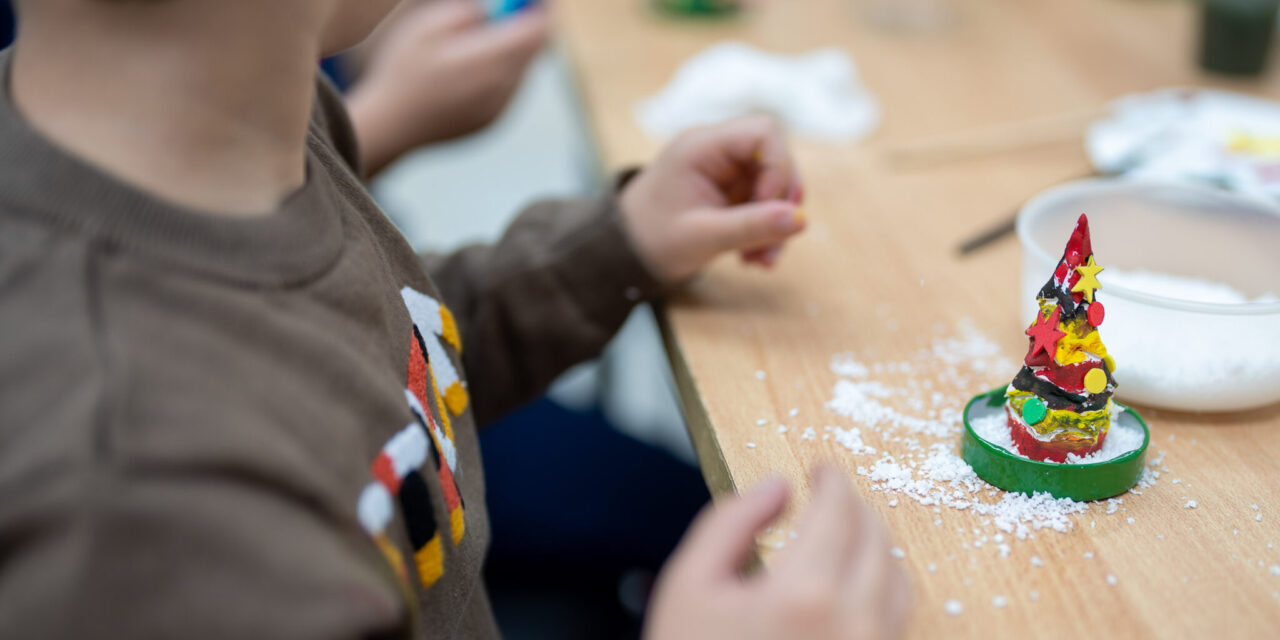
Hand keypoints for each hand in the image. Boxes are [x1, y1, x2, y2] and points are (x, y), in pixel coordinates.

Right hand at [345, 1, 548, 175]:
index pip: (537, 31)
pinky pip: (509, 92)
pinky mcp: (494, 122)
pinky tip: (466, 76)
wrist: (391, 126)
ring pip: (522, 72)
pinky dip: (500, 77)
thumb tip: (494, 12)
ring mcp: (501, 108)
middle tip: (504, 16)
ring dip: (511, 54)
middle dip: (525, 30)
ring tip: (472, 50)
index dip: (538, 10)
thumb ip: (469, 14)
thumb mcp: (428, 27)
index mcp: (490, 61)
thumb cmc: (403, 72)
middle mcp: (503, 88)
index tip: (531, 1)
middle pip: (535, 52)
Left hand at [619, 115, 805, 282]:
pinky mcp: (733, 192)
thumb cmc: (653, 238)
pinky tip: (752, 259)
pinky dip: (766, 232)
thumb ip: (751, 226)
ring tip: (760, 261)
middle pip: (776, 160)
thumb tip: (801, 221)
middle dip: (780, 204)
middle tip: (771, 245)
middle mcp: (718, 151)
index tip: (769, 205)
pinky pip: (766, 205)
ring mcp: (727, 172)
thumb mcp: (702, 236)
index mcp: (702, 146)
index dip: (779, 166)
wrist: (627, 253)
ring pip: (775, 187)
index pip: (763, 132)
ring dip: (776, 225)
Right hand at [644, 467, 910, 639]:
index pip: (838, 510)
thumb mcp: (689, 584)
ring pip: (897, 580)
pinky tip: (851, 583)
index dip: (832, 480)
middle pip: (876, 539)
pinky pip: (896, 620)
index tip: (822, 469)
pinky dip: (881, 588)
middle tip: (832, 495)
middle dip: (855, 507)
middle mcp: (852, 625)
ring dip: (875, 545)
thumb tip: (778, 487)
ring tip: (844, 534)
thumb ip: (731, 522)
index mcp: (803, 594)